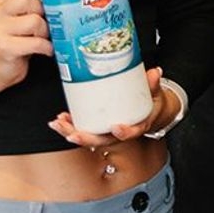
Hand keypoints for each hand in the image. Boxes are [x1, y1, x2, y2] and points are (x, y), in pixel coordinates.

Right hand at [0, 0, 51, 90]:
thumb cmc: (15, 40)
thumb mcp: (18, 18)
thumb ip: (29, 5)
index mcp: (0, 2)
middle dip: (40, 11)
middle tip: (42, 23)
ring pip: (34, 21)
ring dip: (44, 31)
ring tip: (41, 38)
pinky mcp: (4, 47)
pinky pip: (35, 42)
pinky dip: (45, 47)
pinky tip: (45, 50)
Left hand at [49, 66, 171, 147]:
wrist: (149, 113)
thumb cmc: (151, 105)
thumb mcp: (155, 95)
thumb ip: (152, 85)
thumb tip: (155, 72)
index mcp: (137, 126)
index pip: (131, 133)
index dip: (124, 133)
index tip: (116, 127)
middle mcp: (120, 133)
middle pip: (102, 140)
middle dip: (85, 138)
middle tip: (72, 133)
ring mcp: (107, 132)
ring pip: (88, 137)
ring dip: (71, 132)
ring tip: (58, 123)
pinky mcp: (98, 127)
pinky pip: (83, 130)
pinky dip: (70, 126)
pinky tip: (59, 120)